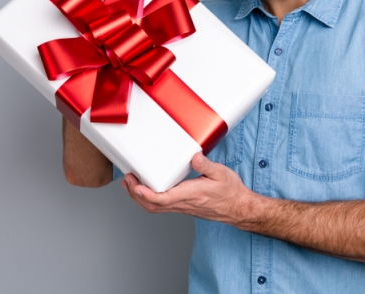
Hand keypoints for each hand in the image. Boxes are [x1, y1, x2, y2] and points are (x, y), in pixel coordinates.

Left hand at [122, 153, 256, 225]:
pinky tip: (147, 190)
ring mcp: (182, 207)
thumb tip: (194, 156)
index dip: (145, 193)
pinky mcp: (183, 206)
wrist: (237, 207)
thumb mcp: (221, 174)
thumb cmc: (230, 192)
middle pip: (152, 205)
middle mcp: (183, 203)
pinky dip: (149, 199)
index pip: (162, 198)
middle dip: (135, 194)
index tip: (134, 184)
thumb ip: (206, 165)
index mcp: (190, 194)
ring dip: (139, 198)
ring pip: (155, 208)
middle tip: (127, 180)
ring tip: (131, 185)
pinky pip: (161, 207)